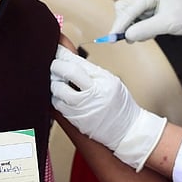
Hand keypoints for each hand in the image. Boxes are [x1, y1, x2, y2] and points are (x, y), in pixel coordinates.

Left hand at [50, 45, 166, 170]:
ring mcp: (83, 107)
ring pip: (58, 89)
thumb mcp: (112, 82)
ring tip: (58, 82)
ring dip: (54, 83)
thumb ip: (92, 72)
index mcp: (104, 80)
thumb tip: (71, 59)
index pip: (79, 61)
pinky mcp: (75, 120)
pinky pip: (57, 105)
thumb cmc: (120, 106)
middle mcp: (94, 93)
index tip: (57, 50)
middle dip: (56, 65)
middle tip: (54, 65)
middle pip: (67, 72)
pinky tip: (61, 96)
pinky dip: (56, 98)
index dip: (64, 54)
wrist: (127, 130)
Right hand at [111, 0, 181, 49]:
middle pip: (125, 9)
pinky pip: (138, 21)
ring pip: (130, 16)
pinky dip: (140, 29)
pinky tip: (150, 34)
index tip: (111, 38)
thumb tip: (127, 35)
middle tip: (129, 40)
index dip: (119, 24)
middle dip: (125, 24)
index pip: (129, 8)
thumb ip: (146, 29)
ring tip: (146, 36)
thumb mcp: (168, 24)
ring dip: (133, 28)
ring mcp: (150, 3)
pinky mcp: (153, 12)